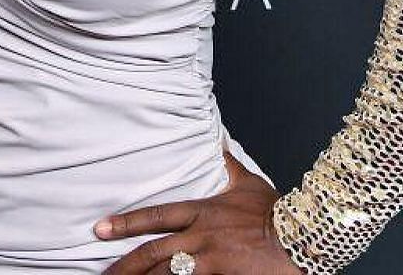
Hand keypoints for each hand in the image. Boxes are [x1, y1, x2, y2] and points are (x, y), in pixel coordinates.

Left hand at [96, 149, 302, 273]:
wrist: (302, 235)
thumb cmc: (276, 212)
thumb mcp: (249, 183)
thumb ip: (227, 165)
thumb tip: (216, 140)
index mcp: (204, 211)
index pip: (156, 215)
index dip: (127, 222)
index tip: (100, 228)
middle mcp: (201, 234)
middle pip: (152, 252)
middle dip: (123, 265)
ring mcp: (210, 257)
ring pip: (165, 272)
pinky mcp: (220, 274)